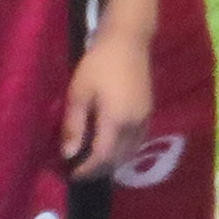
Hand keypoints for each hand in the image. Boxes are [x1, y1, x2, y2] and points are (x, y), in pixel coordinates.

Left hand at [59, 28, 155, 180]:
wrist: (128, 42)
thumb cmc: (98, 64)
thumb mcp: (79, 92)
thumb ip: (74, 125)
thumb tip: (68, 154)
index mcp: (117, 121)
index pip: (102, 156)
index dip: (87, 169)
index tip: (71, 175)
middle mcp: (135, 125)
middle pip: (118, 159)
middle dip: (99, 169)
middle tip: (79, 171)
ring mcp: (146, 119)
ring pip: (131, 152)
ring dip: (112, 162)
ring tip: (92, 163)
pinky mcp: (149, 113)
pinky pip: (137, 141)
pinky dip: (123, 151)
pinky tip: (110, 147)